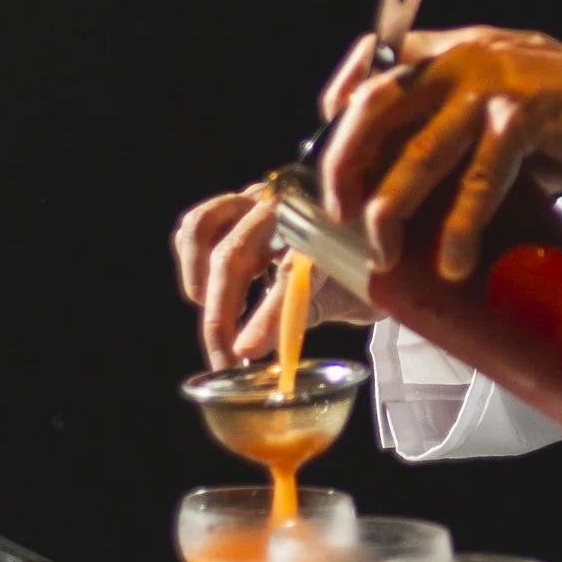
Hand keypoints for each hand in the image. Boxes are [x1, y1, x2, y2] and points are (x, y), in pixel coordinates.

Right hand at [171, 183, 374, 370]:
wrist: (368, 230)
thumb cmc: (359, 267)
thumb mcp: (347, 296)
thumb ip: (303, 314)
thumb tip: (254, 350)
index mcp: (326, 228)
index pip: (290, 273)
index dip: (266, 316)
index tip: (245, 352)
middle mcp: (286, 206)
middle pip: (234, 256)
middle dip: (220, 318)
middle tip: (225, 362)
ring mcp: (259, 199)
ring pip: (202, 228)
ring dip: (199, 282)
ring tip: (220, 319)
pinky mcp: (237, 203)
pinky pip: (197, 226)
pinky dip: (193, 261)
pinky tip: (214, 292)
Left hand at [314, 25, 561, 282]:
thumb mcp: (510, 103)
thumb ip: (463, 124)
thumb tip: (409, 185)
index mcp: (459, 48)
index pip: (375, 65)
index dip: (339, 106)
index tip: (322, 152)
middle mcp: (468, 55)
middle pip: (377, 108)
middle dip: (346, 167)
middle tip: (337, 217)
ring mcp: (497, 81)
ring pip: (420, 151)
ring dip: (393, 209)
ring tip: (385, 254)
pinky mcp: (528, 114)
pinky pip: (479, 179)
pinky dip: (461, 227)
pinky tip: (453, 260)